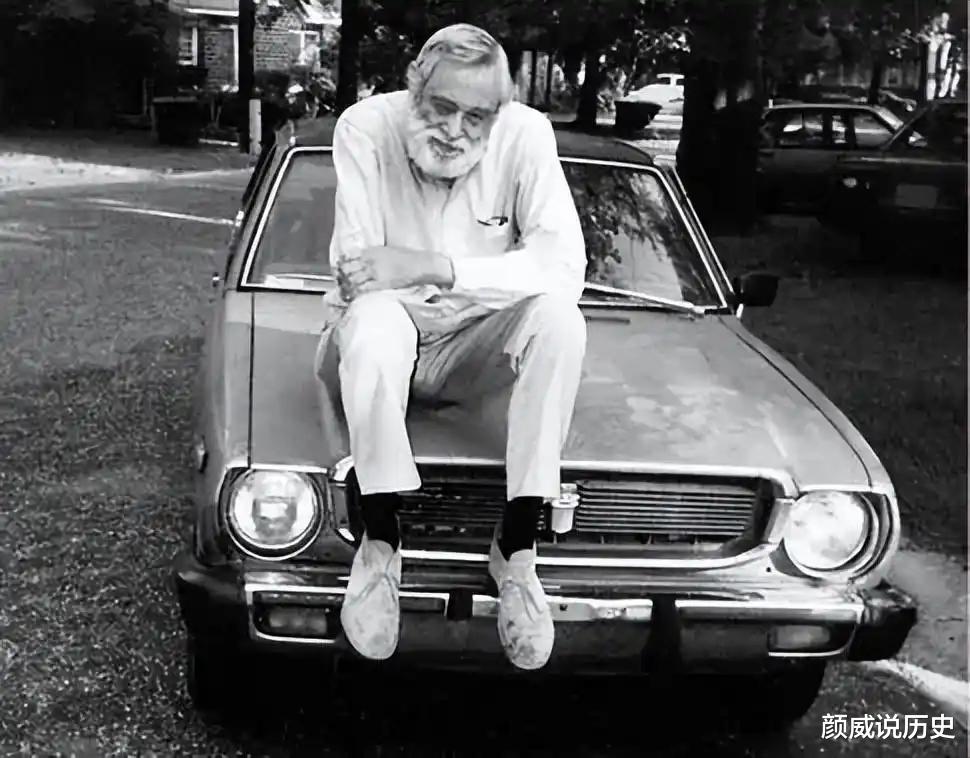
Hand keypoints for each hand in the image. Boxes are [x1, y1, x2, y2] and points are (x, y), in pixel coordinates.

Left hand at [337, 245, 453, 299]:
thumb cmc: (408, 259)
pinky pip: (362, 289)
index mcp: (372, 251)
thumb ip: (373, 256)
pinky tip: (353, 297)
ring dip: (346, 287)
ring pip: (352, 280)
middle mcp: (370, 260)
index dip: (342, 265)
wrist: (422, 264)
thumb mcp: (387, 251)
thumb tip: (363, 262)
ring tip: (345, 293)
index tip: (339, 271)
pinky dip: (355, 294)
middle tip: (340, 284)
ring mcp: (375, 272)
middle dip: (342, 278)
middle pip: (347, 269)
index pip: (349, 257)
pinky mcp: (381, 284)